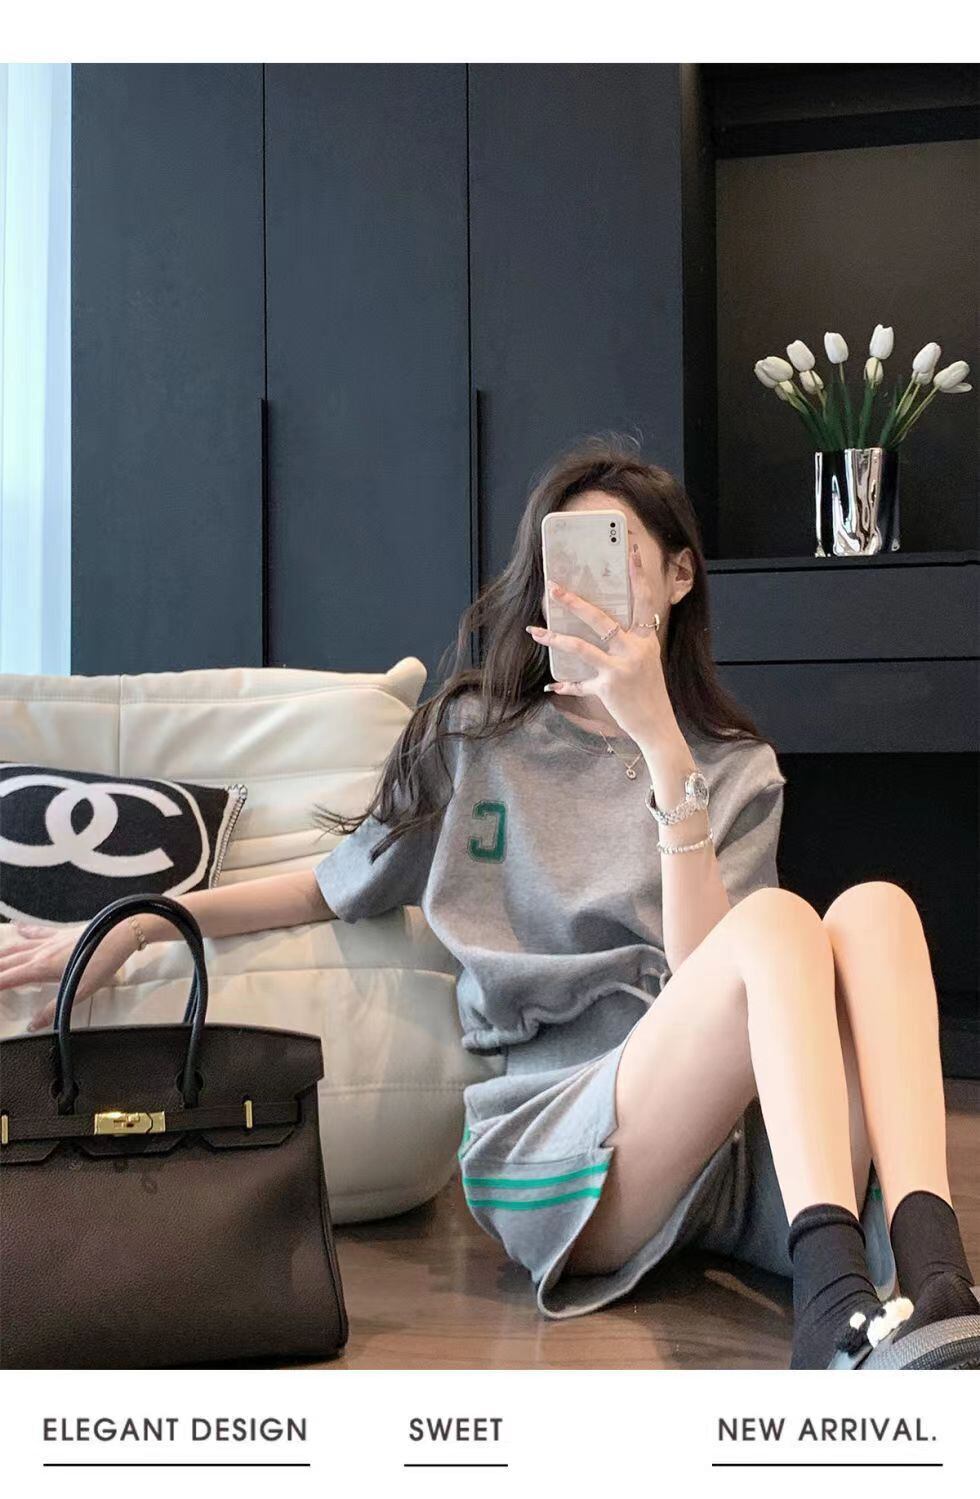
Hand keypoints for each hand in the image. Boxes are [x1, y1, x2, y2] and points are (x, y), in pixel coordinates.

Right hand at [0, 922, 134, 1031]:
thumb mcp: (77, 992)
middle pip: (7, 962)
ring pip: (17, 947)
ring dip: (1, 955)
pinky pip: (36, 932)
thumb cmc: (100, 963)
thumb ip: (52, 1010)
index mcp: (40, 968)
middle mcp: (39, 952)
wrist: (118, 934)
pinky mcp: (60, 933)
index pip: (7, 978)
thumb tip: (32, 1026)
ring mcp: (48, 941)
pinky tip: (16, 927)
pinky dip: (24, 931)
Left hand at [528, 543, 678, 748]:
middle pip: (601, 619)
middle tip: (554, 588)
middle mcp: (635, 650)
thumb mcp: (646, 661)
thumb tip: (604, 626)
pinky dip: (566, 686)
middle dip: (574, 602)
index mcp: (646, 640)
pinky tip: (552, 686)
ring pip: (580, 648)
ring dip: (554, 638)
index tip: (632, 550)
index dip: (638, 574)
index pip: (644, 600)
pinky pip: (580, 684)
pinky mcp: (608, 688)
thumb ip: (629, 643)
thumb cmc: (651, 692)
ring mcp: (620, 669)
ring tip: (535, 630)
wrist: (658, 724)